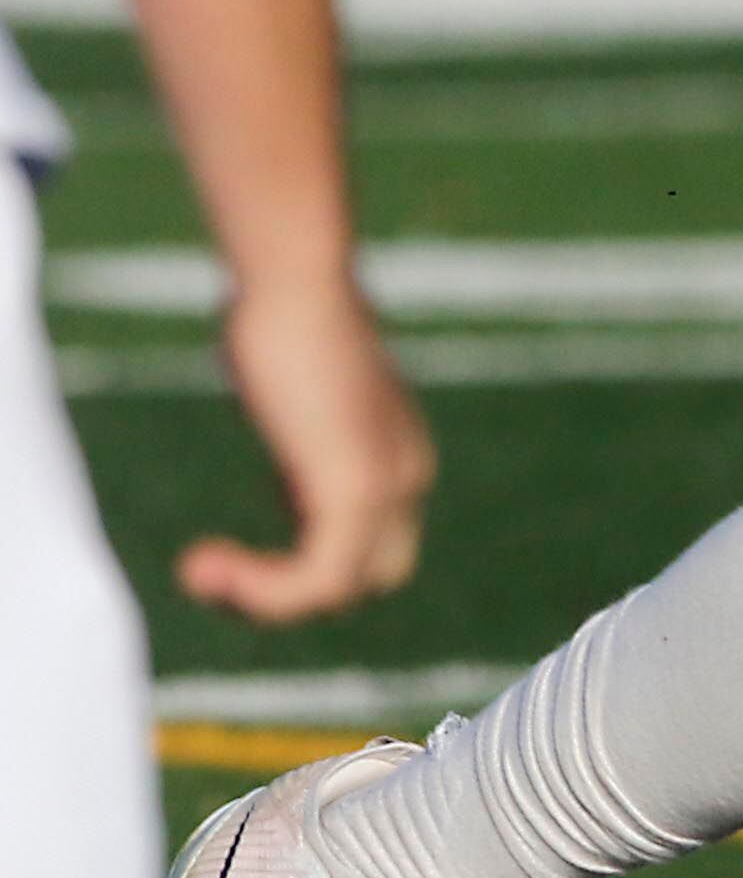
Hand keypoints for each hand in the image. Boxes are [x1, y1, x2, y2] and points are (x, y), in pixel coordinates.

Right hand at [180, 268, 431, 621]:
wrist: (297, 280)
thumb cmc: (286, 316)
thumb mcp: (301, 398)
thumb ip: (308, 445)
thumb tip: (292, 468)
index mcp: (398, 456)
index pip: (368, 546)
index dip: (301, 560)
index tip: (234, 542)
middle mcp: (407, 477)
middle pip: (363, 578)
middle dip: (287, 590)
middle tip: (211, 568)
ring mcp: (388, 488)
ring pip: (337, 589)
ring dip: (261, 597)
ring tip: (199, 569)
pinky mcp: (354, 491)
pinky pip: (317, 581)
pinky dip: (263, 589)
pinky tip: (208, 563)